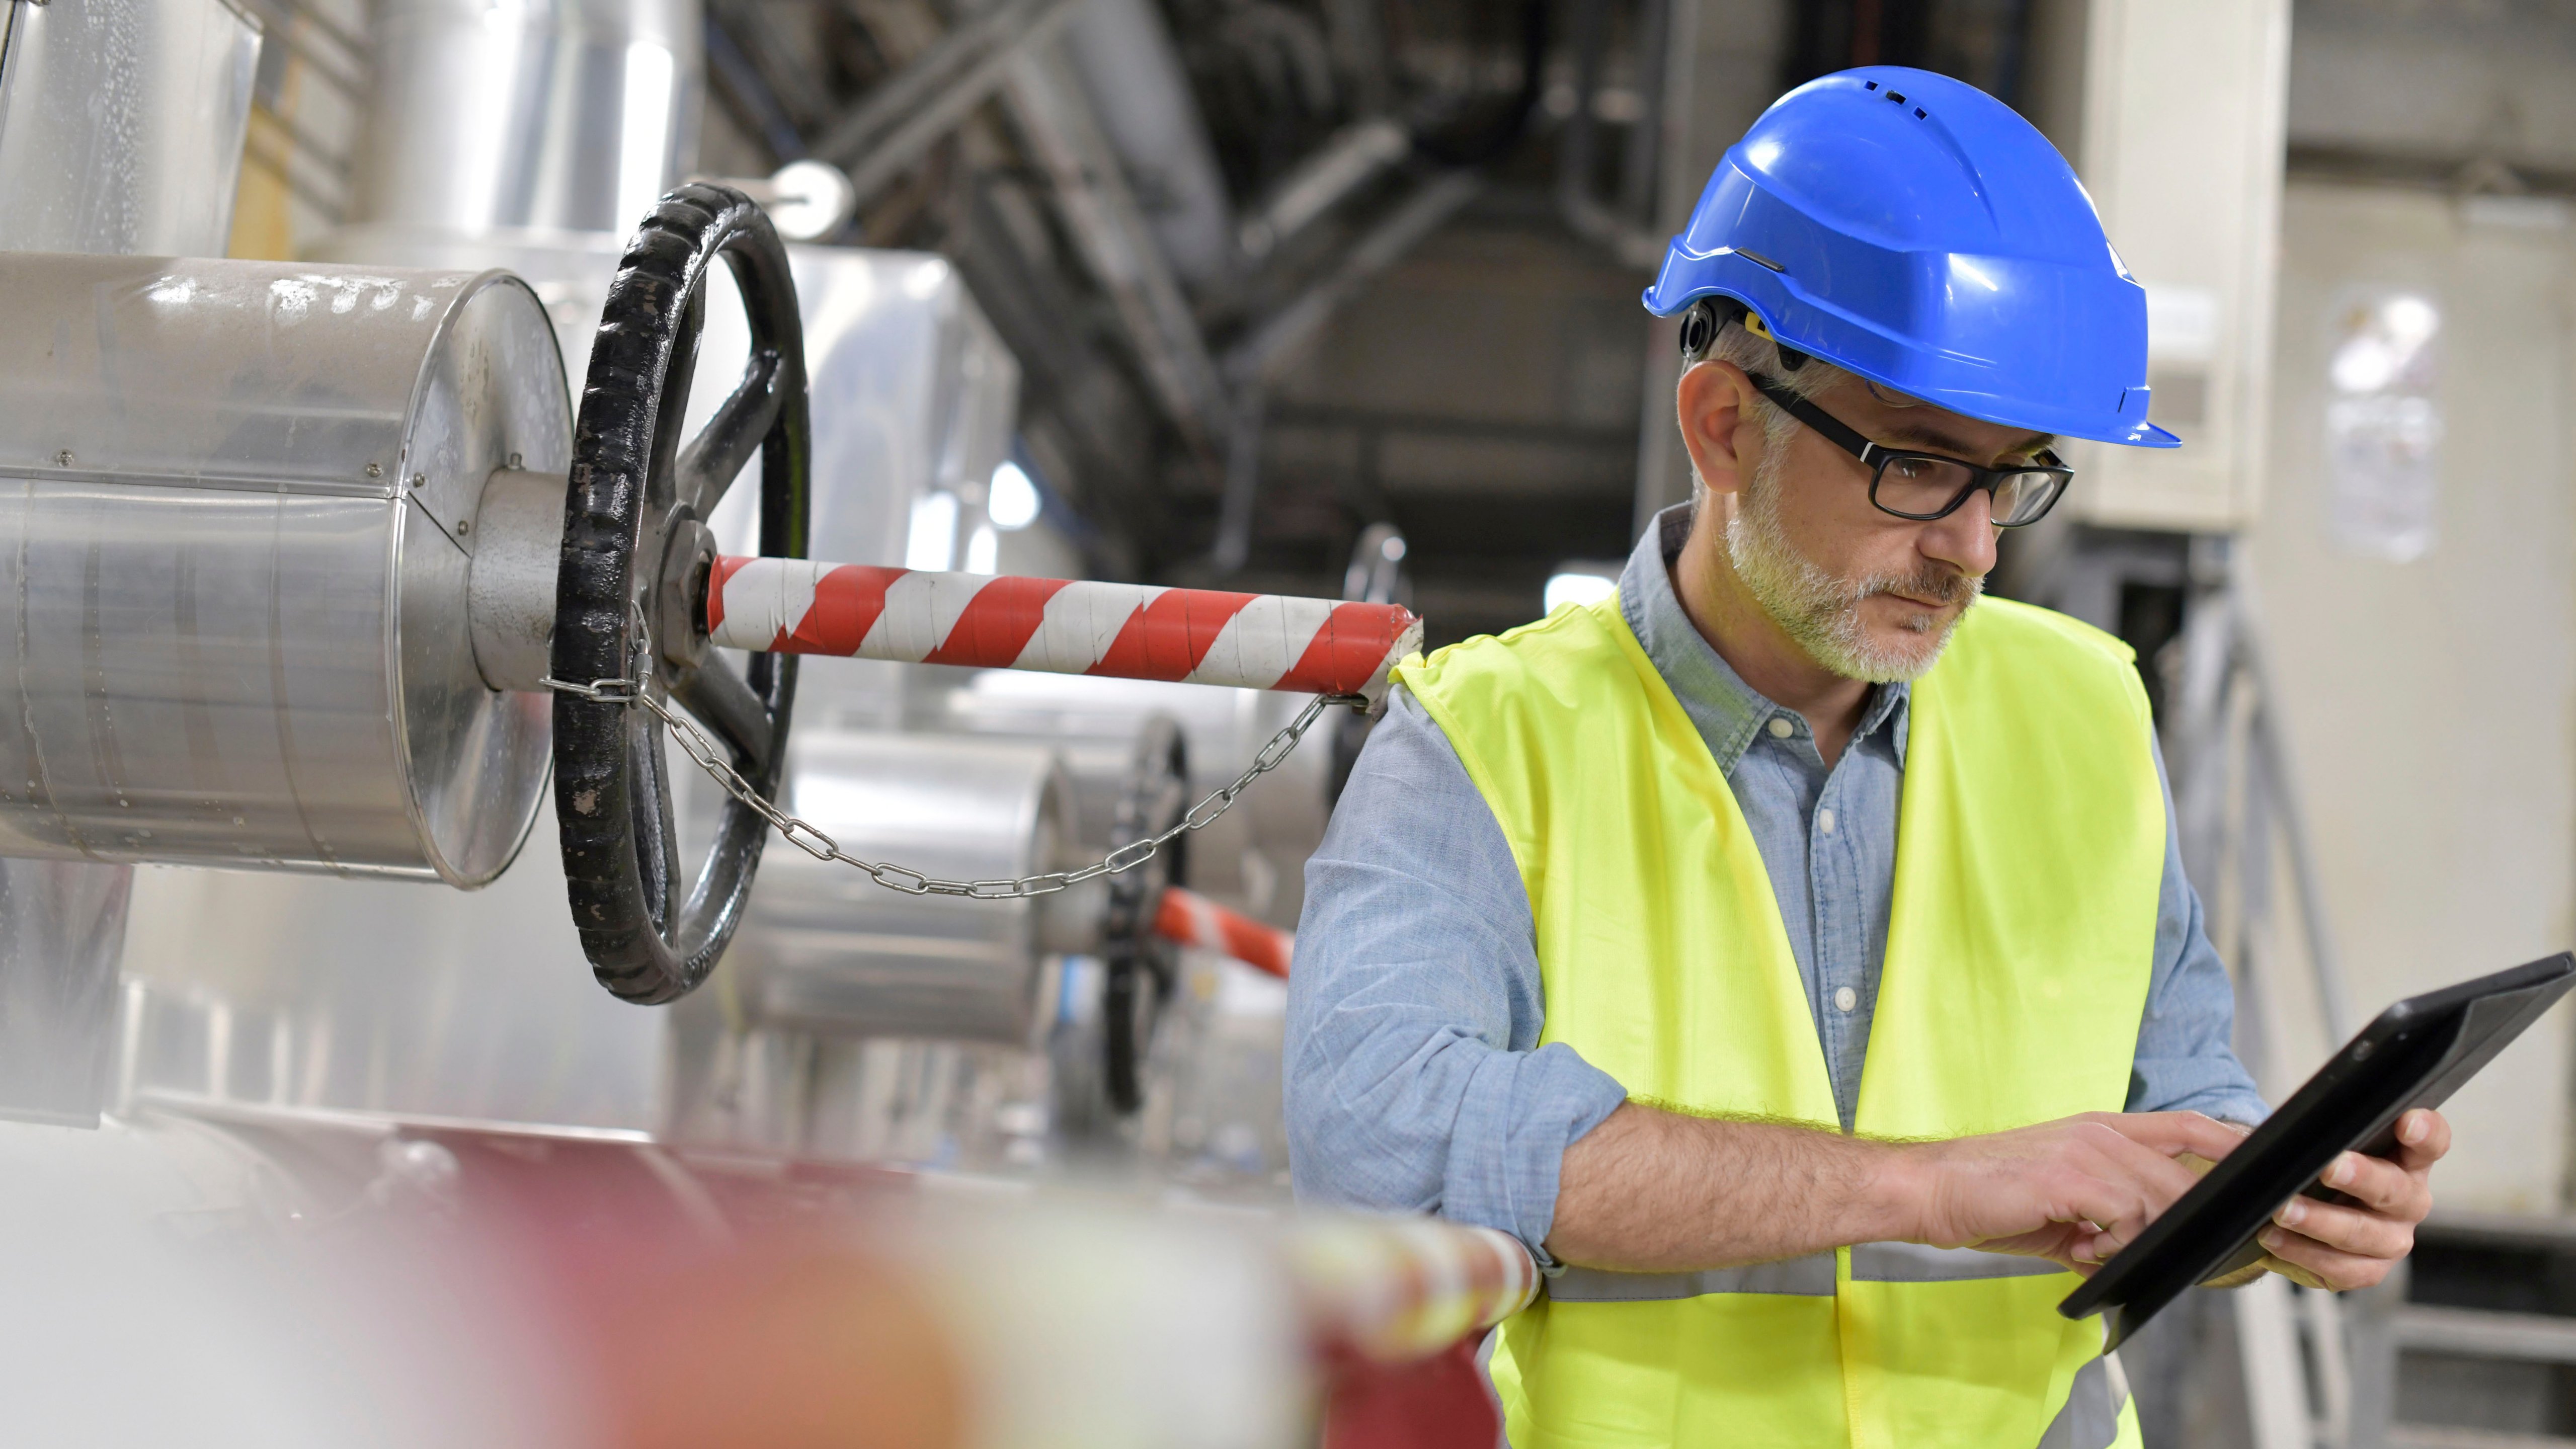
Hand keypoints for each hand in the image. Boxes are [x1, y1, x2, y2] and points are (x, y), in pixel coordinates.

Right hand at [1901, 1111, 2251, 1273]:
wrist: (1930, 1189)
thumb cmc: (1988, 1196)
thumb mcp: (2061, 1206)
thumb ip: (2107, 1218)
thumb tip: (2139, 1251)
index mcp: (2101, 1129)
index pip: (2186, 1126)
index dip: (2231, 1142)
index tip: (2265, 1162)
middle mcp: (2100, 1131)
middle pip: (2181, 1175)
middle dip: (2190, 1220)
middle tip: (2162, 1252)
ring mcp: (2086, 1150)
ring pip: (2156, 1200)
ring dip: (2135, 1240)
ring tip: (2087, 1251)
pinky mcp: (2069, 1176)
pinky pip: (2125, 1217)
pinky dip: (2112, 1245)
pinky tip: (2077, 1250)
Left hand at [2252, 1108, 2447, 1290]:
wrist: (2312, 1208)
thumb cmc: (2321, 1166)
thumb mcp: (2328, 1142)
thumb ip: (2328, 1129)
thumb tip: (2299, 1119)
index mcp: (2408, 1159)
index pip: (2430, 1141)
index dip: (2424, 1132)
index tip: (2405, 1121)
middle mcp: (2409, 1200)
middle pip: (2394, 1190)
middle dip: (2360, 1178)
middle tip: (2329, 1167)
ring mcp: (2392, 1238)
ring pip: (2365, 1235)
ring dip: (2321, 1223)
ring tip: (2282, 1211)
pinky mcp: (2368, 1269)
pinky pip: (2342, 1270)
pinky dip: (2305, 1255)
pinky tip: (2274, 1241)